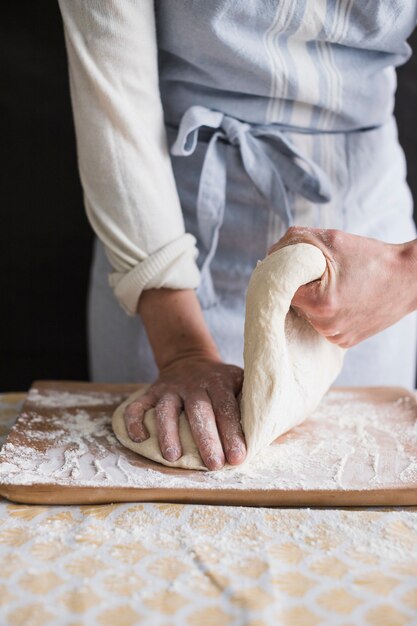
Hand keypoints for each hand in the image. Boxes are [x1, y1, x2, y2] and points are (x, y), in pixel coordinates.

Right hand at [123, 356, 245, 469]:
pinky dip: (134, 421)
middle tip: (214, 465)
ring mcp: (170, 388)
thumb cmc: (221, 382)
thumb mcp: (240, 382)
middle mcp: (193, 384)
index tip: (238, 457)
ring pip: (166, 410)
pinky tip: (140, 439)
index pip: (226, 408)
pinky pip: (137, 406)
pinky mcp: (151, 392)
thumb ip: (250, 401)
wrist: (190, 359)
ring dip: (168, 433)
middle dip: (206, 439)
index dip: (233, 433)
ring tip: (172, 457)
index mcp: (219, 382)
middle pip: (199, 411)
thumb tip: (269, 427)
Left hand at [269, 227, 416, 347]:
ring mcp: (335, 337)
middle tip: (313, 273)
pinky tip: (340, 299)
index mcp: (320, 303)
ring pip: (305, 315)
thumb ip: (295, 242)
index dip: (280, 274)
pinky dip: (324, 312)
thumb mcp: (332, 239)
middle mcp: (325, 326)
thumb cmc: (372, 257)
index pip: (280, 290)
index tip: (285, 266)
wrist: (409, 279)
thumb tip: (270, 254)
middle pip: (291, 304)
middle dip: (297, 287)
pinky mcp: (344, 342)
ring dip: (310, 300)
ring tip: (332, 285)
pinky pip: (321, 325)